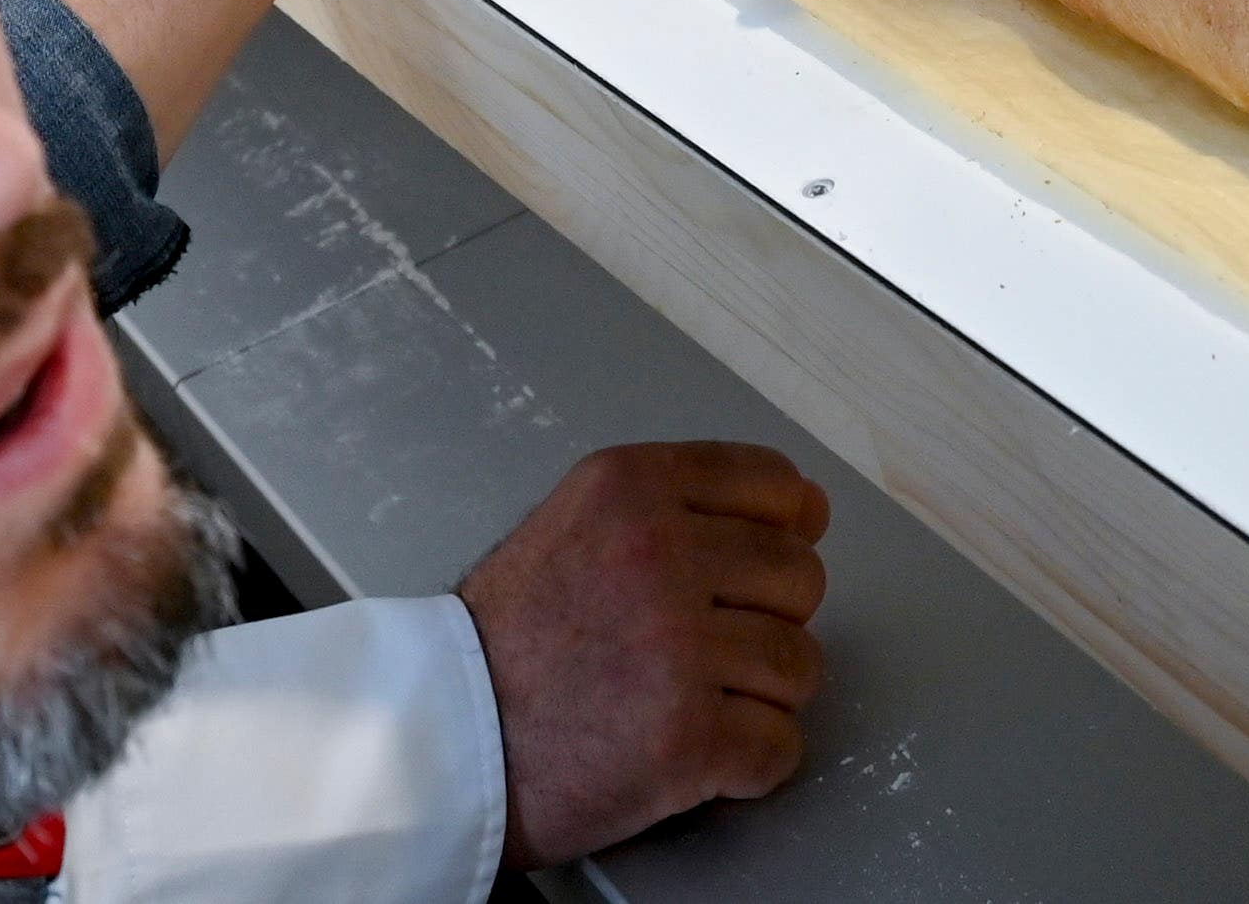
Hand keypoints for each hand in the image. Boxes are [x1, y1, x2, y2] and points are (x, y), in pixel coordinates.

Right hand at [454, 441, 832, 866]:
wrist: (442, 738)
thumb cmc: (508, 639)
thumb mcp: (578, 522)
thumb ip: (679, 506)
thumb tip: (806, 509)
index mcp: (633, 488)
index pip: (775, 485)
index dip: (781, 533)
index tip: (758, 567)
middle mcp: (661, 554)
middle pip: (799, 578)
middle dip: (768, 619)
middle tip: (706, 650)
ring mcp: (678, 649)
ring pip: (799, 665)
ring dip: (761, 696)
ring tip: (697, 703)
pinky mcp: (689, 739)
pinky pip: (781, 746)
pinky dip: (752, 762)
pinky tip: (701, 754)